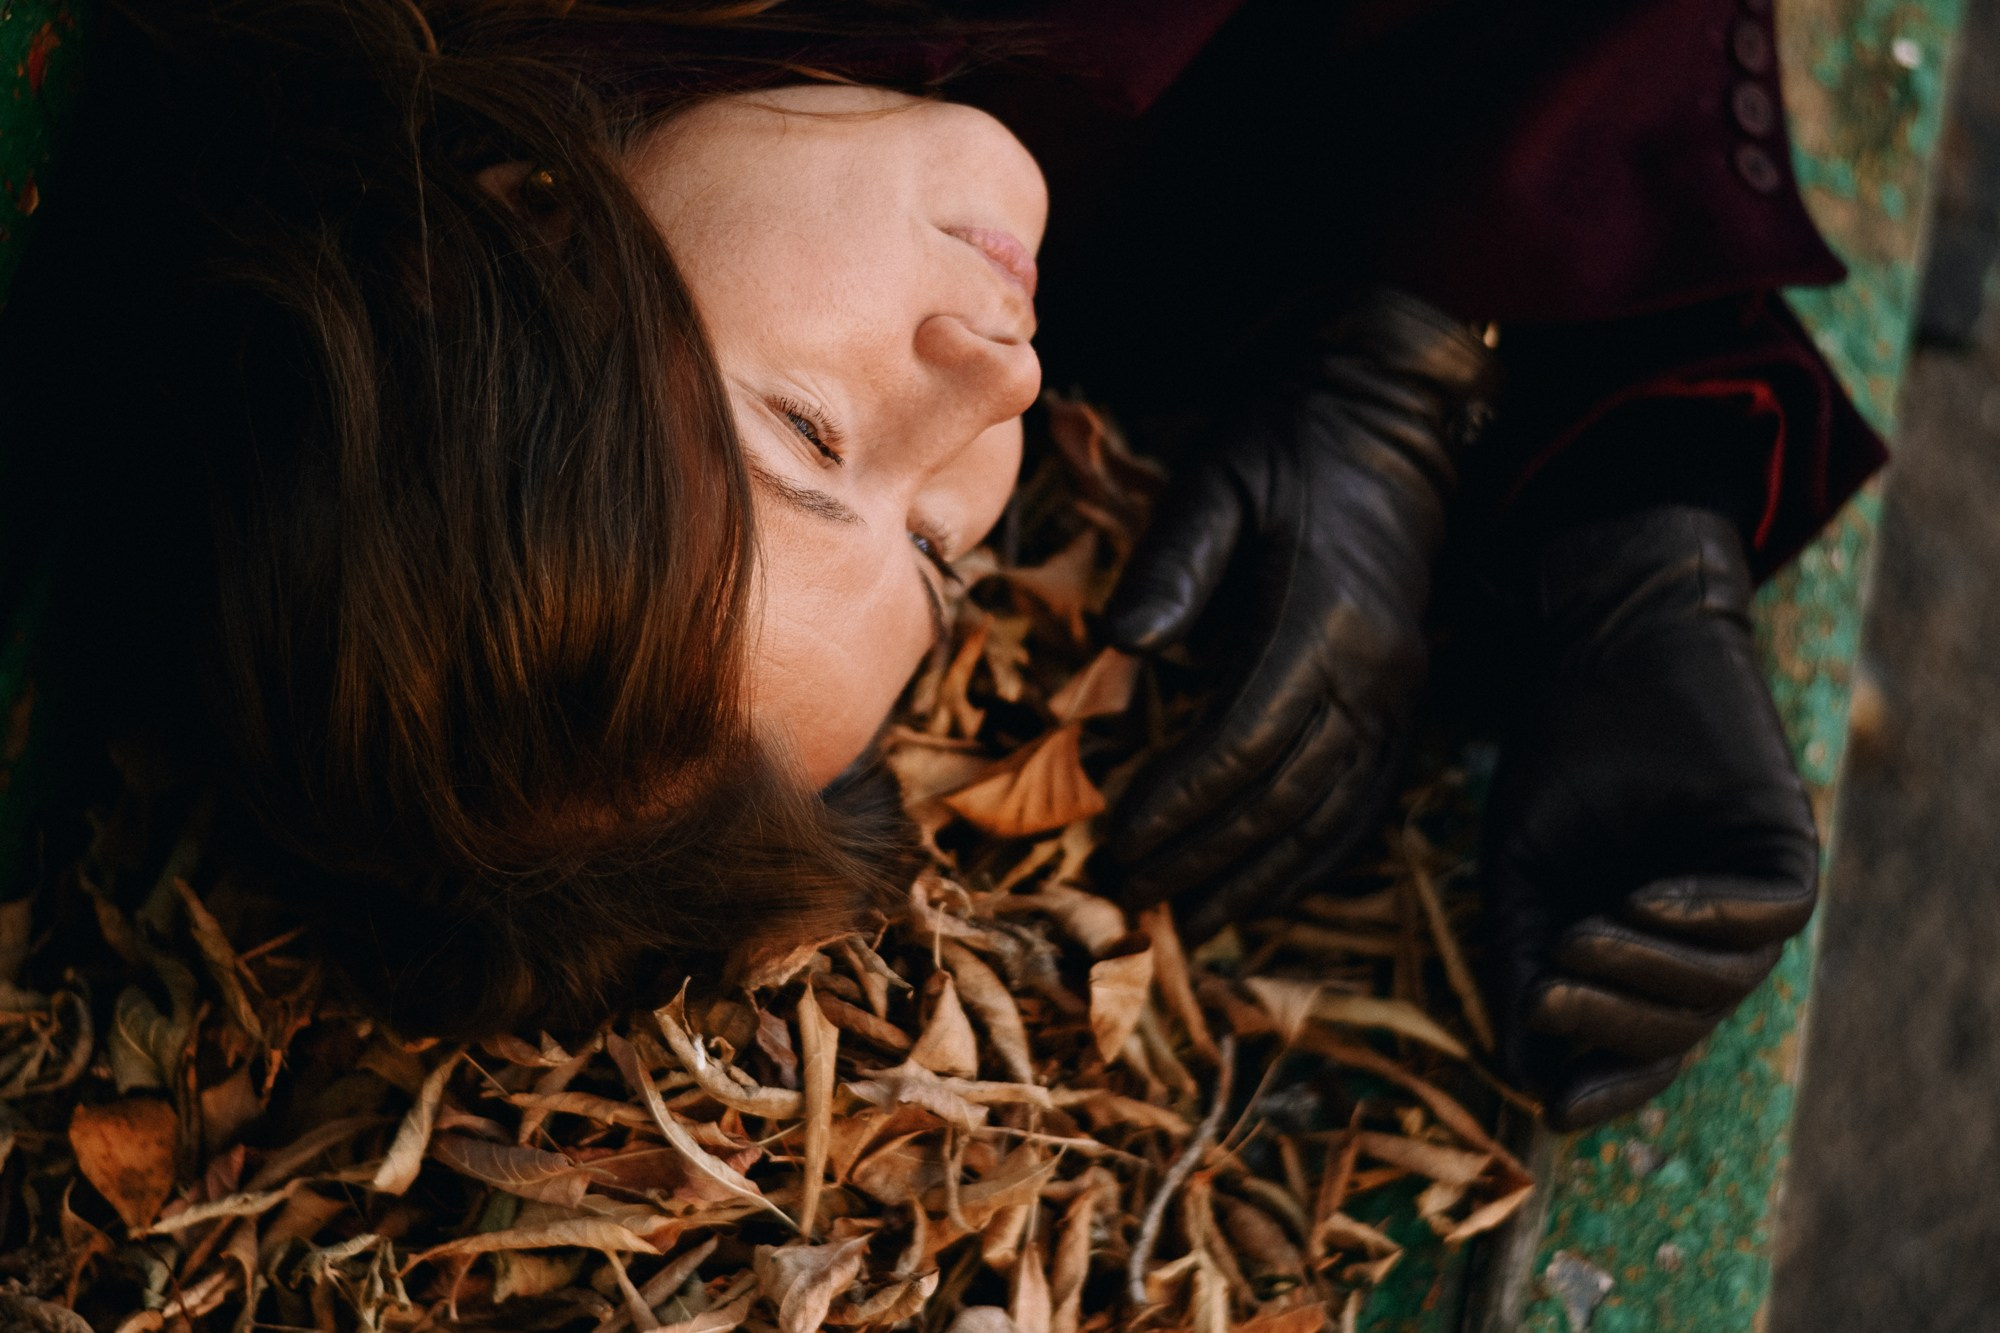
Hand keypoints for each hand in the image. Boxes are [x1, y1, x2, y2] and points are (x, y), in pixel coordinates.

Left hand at [1101, 289, 1496, 938]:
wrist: (1392, 418)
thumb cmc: (1288, 444)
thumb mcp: (1216, 481)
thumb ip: (1173, 564)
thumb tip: (1124, 645)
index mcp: (1321, 621)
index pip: (1242, 742)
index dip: (1180, 802)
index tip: (1118, 838)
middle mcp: (1373, 671)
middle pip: (1284, 794)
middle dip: (1206, 853)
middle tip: (1133, 893)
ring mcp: (1399, 688)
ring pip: (1331, 811)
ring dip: (1261, 873)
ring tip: (1195, 917)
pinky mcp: (1404, 693)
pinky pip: (1368, 796)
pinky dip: (1320, 851)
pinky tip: (1275, 884)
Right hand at [1481, 505, 1817, 1129]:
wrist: (1599, 650)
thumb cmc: (1557, 757)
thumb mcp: (1520, 874)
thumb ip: (1521, 965)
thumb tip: (1518, 1069)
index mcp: (1640, 950)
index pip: (1640, 1045)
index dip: (1605, 1085)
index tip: (1552, 1110)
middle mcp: (1702, 935)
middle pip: (1680, 1026)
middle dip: (1615, 1026)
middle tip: (1552, 994)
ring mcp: (1748, 894)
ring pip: (1725, 983)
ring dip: (1650, 973)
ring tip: (1582, 936)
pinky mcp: (1788, 846)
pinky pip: (1769, 918)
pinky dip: (1706, 921)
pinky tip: (1643, 900)